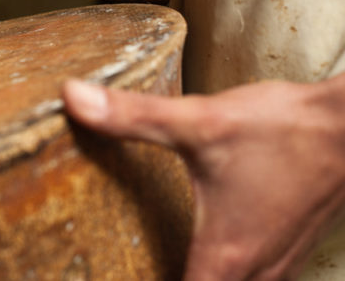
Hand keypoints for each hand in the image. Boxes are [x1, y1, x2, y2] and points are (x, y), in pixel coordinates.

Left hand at [62, 78, 344, 279]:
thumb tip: (73, 98)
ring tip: (160, 263)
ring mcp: (277, 263)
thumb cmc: (284, 130)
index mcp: (224, 258)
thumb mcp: (200, 122)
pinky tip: (205, 250)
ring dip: (195, 279)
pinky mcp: (288, 246)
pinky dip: (224, 274)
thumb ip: (132, 116)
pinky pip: (252, 278)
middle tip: (127, 268)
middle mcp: (254, 273)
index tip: (110, 276)